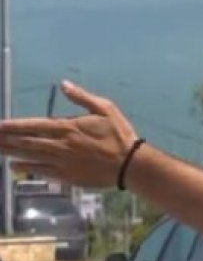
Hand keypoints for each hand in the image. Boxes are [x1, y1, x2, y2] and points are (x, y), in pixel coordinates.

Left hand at [0, 81, 138, 187]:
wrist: (131, 165)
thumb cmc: (120, 135)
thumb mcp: (105, 109)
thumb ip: (82, 97)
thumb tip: (63, 84)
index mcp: (67, 128)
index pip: (32, 126)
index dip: (12, 126)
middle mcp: (60, 146)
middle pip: (26, 143)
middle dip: (5, 141)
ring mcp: (63, 163)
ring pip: (31, 157)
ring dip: (11, 154)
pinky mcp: (69, 177)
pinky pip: (43, 172)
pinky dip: (28, 169)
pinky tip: (15, 167)